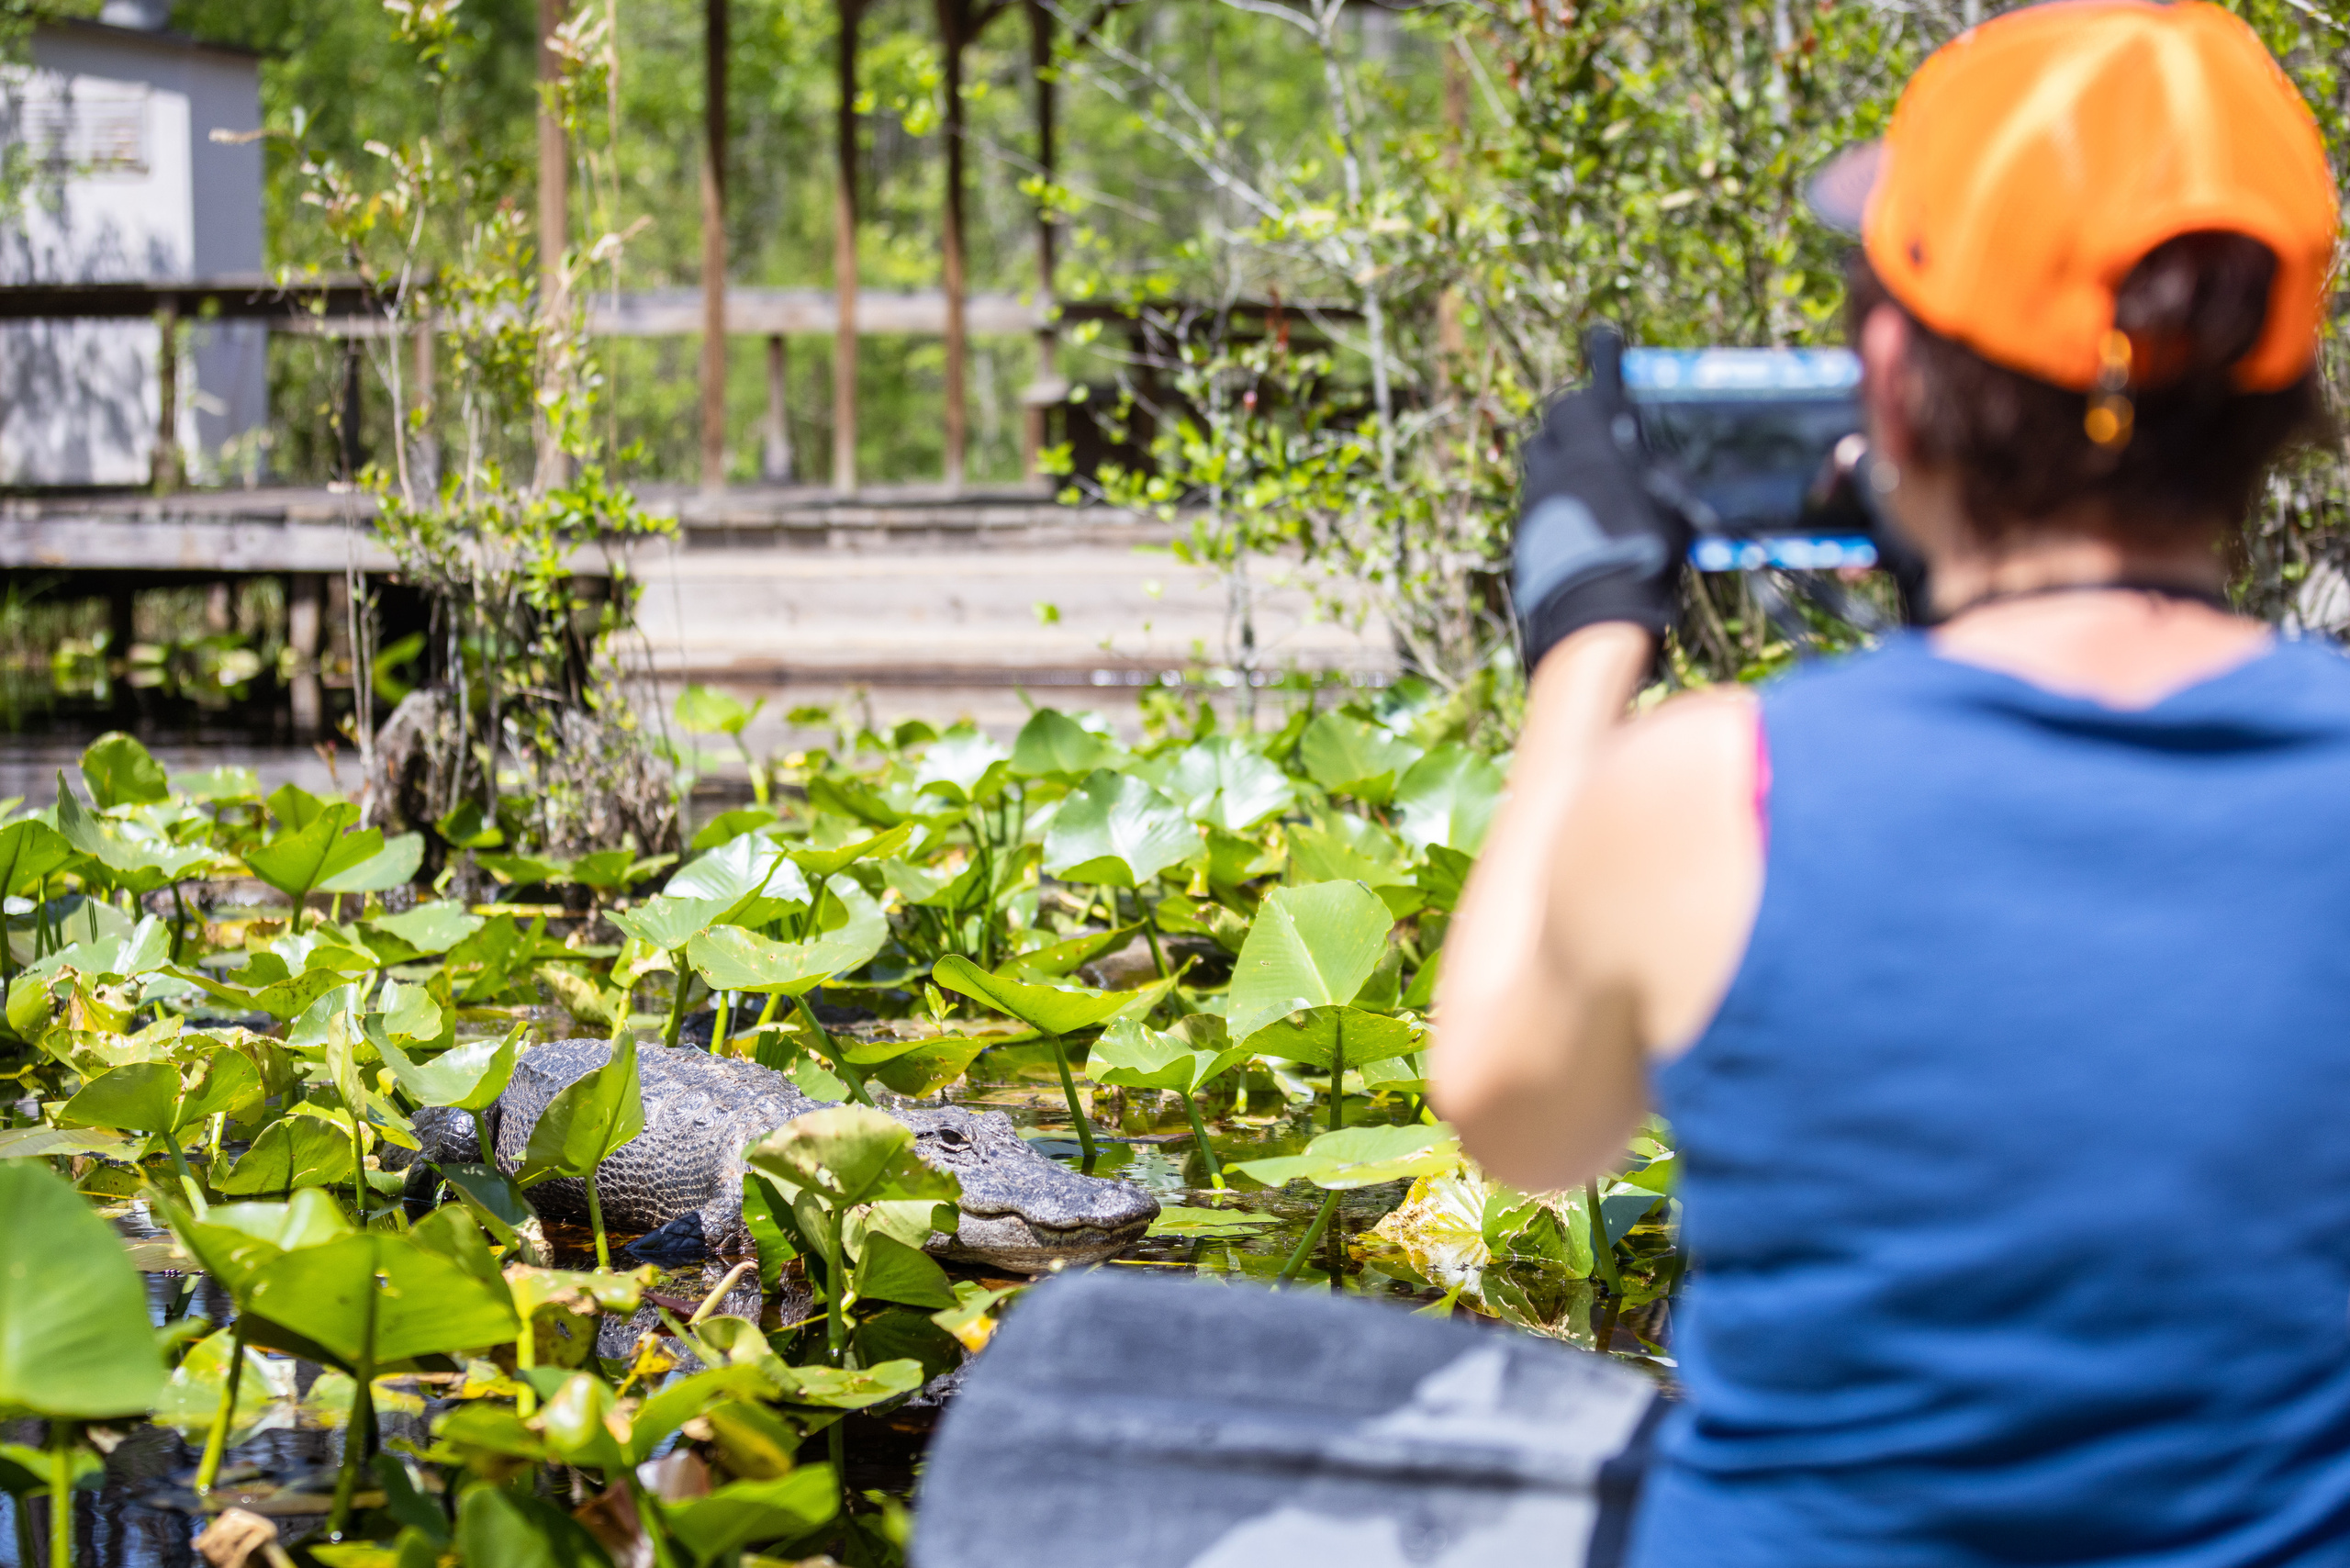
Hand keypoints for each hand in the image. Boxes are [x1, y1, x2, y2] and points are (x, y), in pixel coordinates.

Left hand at [1512, 330, 1689, 667]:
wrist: (1594, 613)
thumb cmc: (1644, 550)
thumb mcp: (1674, 504)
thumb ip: (1660, 472)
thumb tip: (1655, 464)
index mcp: (1592, 443)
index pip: (1592, 387)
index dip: (1601, 361)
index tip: (1602, 336)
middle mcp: (1554, 464)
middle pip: (1555, 426)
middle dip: (1574, 424)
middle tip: (1602, 437)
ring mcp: (1535, 501)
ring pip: (1541, 466)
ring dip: (1562, 465)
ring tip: (1593, 485)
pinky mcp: (1525, 536)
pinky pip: (1539, 505)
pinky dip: (1557, 505)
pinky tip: (1583, 527)